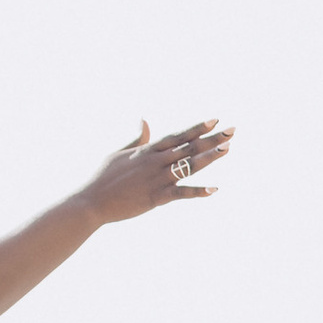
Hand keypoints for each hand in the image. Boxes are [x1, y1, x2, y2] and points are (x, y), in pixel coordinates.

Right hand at [80, 118, 232, 224]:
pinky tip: (214, 189)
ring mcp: (156, 179)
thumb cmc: (102, 178)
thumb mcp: (118, 153)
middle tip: (232, 130)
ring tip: (228, 149)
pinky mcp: (155, 198)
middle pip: (189, 147)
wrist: (90, 201)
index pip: (177, 136)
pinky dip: (197, 191)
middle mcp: (155, 162)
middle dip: (212, 138)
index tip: (215, 120)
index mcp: (147, 151)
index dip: (197, 128)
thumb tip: (144, 120)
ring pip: (188, 166)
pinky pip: (180, 193)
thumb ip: (136, 138)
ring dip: (209, 157)